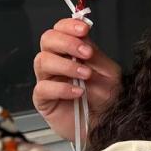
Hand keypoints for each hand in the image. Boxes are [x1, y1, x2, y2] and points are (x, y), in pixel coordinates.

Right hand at [33, 18, 121, 140]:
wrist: (107, 125)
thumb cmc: (108, 99)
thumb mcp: (109, 73)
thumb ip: (95, 55)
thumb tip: (84, 35)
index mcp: (72, 52)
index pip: (61, 29)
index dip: (68, 25)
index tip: (84, 29)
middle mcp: (57, 62)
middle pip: (47, 40)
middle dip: (66, 42)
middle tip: (85, 52)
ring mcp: (49, 80)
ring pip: (42, 61)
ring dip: (66, 65)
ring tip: (86, 74)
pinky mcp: (43, 100)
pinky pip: (42, 88)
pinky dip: (61, 88)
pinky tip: (77, 92)